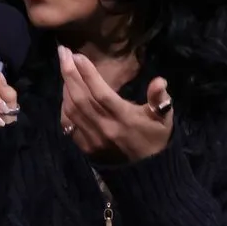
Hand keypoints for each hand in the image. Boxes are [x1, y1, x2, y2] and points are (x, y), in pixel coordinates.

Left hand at [56, 45, 173, 161]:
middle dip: (69, 73)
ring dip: (65, 87)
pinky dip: (64, 106)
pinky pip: (69, 124)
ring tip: (65, 68)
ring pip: (72, 110)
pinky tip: (65, 93)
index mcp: (124, 118)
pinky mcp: (85, 147)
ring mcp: (93, 139)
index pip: (101, 93)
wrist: (145, 172)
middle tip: (63, 53)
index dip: (88, 74)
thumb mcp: (164, 118)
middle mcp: (105, 128)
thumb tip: (159, 81)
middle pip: (81, 98)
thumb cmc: (154, 138)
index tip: (78, 55)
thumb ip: (160, 99)